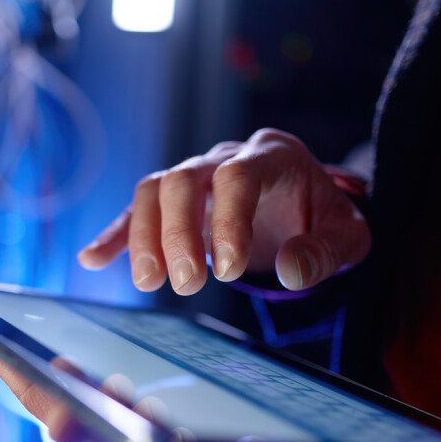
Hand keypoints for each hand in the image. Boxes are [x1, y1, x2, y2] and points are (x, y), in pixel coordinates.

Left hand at [0, 341, 331, 441]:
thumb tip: (56, 426)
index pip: (45, 405)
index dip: (7, 369)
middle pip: (53, 399)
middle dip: (16, 364)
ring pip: (79, 400)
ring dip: (48, 368)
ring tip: (21, 335)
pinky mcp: (156, 435)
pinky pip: (112, 400)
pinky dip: (92, 374)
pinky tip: (92, 356)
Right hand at [78, 129, 370, 293]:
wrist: (307, 204)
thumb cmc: (324, 218)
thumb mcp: (347, 238)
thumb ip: (324, 253)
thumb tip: (291, 272)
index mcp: (271, 155)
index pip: (237, 176)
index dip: (227, 220)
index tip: (227, 271)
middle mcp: (225, 156)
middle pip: (183, 178)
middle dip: (178, 232)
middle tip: (186, 286)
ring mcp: (194, 175)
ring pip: (153, 189)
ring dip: (144, 236)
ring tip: (149, 284)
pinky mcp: (173, 200)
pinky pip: (136, 209)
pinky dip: (115, 235)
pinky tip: (93, 259)